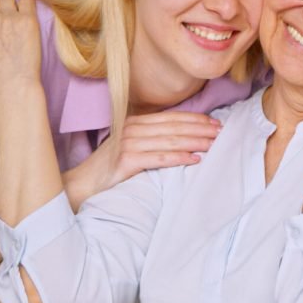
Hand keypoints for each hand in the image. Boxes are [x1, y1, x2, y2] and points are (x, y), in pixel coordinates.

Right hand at [64, 111, 221, 205]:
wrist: (81, 185)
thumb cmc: (109, 169)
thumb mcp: (130, 147)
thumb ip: (151, 139)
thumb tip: (181, 137)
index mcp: (134, 122)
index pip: (171, 117)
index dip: (195, 118)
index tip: (214, 122)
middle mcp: (132, 129)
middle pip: (174, 127)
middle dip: (200, 128)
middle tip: (221, 132)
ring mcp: (128, 143)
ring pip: (170, 140)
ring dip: (195, 141)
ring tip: (213, 144)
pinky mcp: (126, 160)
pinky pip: (160, 158)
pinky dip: (180, 158)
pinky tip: (195, 159)